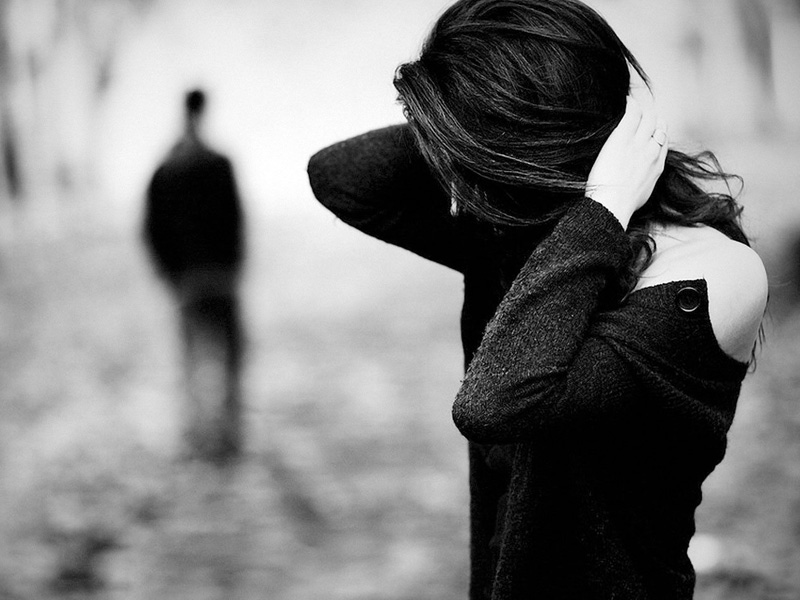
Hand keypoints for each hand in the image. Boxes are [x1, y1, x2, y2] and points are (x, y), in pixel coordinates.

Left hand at [585, 92, 667, 228]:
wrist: (612, 205)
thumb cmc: (620, 205)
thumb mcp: (641, 195)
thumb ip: (643, 182)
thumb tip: (637, 181)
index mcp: (657, 166)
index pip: (662, 140)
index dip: (658, 130)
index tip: (651, 127)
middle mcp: (652, 151)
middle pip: (658, 124)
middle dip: (651, 115)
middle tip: (642, 108)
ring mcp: (639, 143)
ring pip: (648, 116)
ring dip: (641, 105)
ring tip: (633, 98)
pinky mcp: (624, 138)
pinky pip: (632, 113)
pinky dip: (631, 103)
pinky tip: (626, 98)